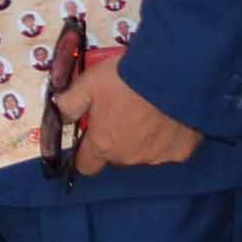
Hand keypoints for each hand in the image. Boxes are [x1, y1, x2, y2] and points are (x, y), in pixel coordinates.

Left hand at [59, 59, 201, 171]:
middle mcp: (128, 158)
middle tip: (124, 112)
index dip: (86, 152)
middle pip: (116, 157)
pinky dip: (168, 137)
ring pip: (144, 153)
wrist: (172, 76)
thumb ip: (69, 102)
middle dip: (117, 139)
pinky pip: (170, 149)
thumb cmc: (126, 79)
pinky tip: (170, 116)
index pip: (86, 166)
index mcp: (103, 145)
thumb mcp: (88, 83)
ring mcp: (157, 157)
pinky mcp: (181, 152)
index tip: (92, 135)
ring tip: (149, 111)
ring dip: (143, 139)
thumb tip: (61, 112)